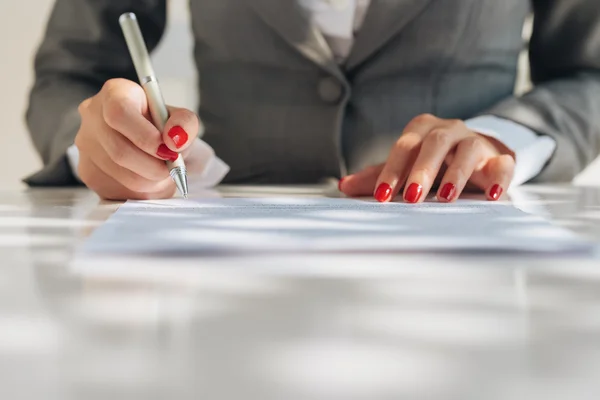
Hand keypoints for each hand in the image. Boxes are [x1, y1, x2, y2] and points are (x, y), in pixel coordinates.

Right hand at [75, 78, 206, 199]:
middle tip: (172, 168)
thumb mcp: (180, 119)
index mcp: (115, 93)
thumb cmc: (163, 127)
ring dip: (150, 181)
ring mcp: (86, 145)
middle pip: (119, 150)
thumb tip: (176, 140)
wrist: (152, 143)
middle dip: (153, 166)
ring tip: (163, 173)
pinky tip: (150, 179)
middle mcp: (92, 116)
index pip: (119, 113)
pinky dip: (141, 191)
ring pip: (119, 174)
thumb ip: (185, 124)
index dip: (145, 137)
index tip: (168, 150)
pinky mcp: (88, 171)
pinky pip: (116, 190)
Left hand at [339, 114, 514, 202]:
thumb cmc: (434, 162)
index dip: (392, 170)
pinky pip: (503, 164)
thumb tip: (344, 187)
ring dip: (457, 173)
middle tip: (412, 197)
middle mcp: (449, 130)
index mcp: (422, 130)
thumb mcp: (406, 168)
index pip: (404, 147)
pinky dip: (500, 177)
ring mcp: (476, 141)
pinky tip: (492, 195)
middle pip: (435, 143)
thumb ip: (377, 177)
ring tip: (446, 197)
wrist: (477, 154)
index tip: (382, 196)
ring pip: (468, 149)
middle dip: (422, 170)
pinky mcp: (500, 157)